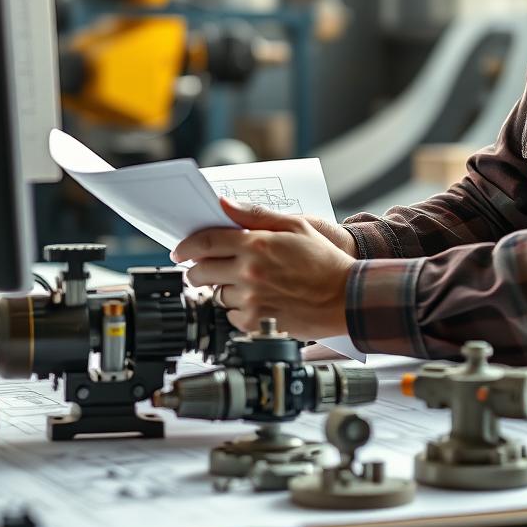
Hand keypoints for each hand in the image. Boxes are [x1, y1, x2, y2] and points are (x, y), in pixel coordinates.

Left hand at [171, 199, 356, 339]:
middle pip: (200, 271)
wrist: (346, 297)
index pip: (205, 242)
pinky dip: (236, 308)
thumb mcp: (296, 225)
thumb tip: (225, 204)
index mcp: (257, 244)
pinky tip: (256, 300)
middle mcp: (249, 272)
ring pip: (214, 294)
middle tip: (208, 268)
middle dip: (199, 268)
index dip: (187, 246)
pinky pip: (229, 315)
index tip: (180, 250)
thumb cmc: (324, 260)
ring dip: (221, 288)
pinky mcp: (255, 322)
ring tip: (244, 283)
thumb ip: (256, 214)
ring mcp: (251, 299)